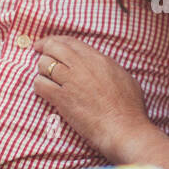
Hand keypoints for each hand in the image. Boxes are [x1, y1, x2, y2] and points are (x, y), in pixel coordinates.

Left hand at [32, 36, 152, 161]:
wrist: (124, 127)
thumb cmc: (129, 107)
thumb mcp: (124, 77)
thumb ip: (108, 67)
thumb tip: (101, 66)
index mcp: (98, 58)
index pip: (70, 41)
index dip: (55, 41)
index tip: (47, 45)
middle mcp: (82, 65)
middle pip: (54, 47)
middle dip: (44, 50)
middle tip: (39, 56)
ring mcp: (71, 81)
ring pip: (44, 64)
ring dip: (42, 70)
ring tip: (46, 78)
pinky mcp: (62, 98)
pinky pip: (40, 84)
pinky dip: (39, 86)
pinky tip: (44, 92)